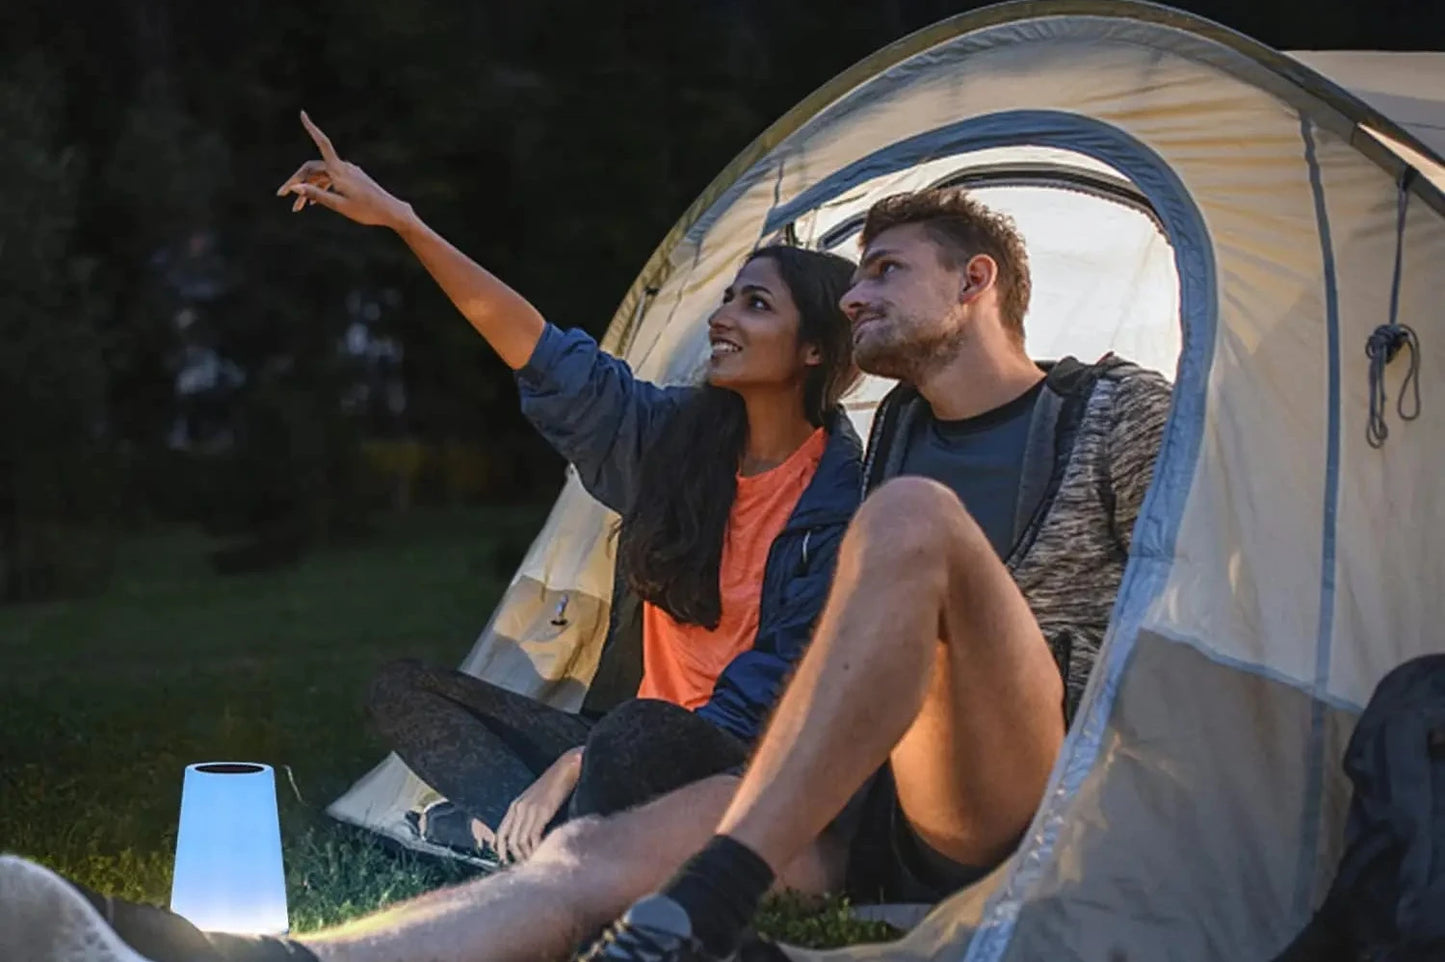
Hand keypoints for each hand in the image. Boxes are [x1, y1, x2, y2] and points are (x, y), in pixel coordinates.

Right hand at [275, 111, 411, 228]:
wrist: (391, 212)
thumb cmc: (367, 211)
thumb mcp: (339, 205)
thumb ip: (316, 195)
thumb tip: (295, 187)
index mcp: (340, 171)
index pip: (323, 143)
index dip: (312, 128)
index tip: (303, 113)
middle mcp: (344, 168)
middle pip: (313, 168)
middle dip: (298, 181)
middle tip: (282, 194)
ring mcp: (349, 173)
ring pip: (322, 176)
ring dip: (309, 189)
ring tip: (297, 208)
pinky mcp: (353, 179)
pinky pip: (331, 180)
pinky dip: (321, 189)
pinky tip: (313, 203)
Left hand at [493, 748, 582, 863]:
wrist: (567, 767)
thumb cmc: (556, 783)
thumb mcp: (537, 799)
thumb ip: (530, 814)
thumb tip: (530, 834)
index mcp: (515, 806)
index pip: (500, 833)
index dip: (501, 850)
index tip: (507, 861)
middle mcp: (518, 808)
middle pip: (510, 841)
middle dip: (516, 857)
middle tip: (526, 866)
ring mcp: (528, 809)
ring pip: (520, 841)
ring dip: (527, 855)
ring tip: (536, 862)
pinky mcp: (541, 811)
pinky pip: (533, 837)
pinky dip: (537, 848)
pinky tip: (543, 853)